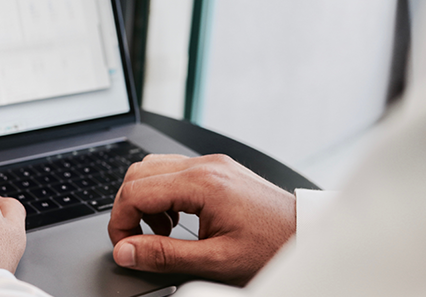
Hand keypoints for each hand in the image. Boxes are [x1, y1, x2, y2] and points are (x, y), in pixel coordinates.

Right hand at [108, 154, 294, 285]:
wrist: (306, 234)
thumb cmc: (270, 247)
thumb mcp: (214, 261)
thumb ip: (164, 255)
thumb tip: (126, 251)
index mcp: (201, 183)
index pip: (135, 191)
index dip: (120, 222)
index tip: (125, 247)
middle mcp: (204, 165)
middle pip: (138, 174)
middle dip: (127, 209)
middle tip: (137, 241)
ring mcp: (211, 163)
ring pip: (152, 168)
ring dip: (145, 201)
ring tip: (162, 232)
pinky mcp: (216, 168)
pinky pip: (173, 172)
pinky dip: (163, 195)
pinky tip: (177, 220)